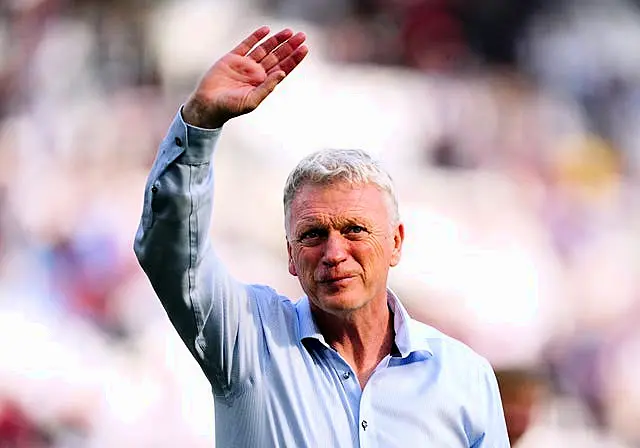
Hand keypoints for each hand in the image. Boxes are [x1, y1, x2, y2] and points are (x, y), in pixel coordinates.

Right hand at [182, 26, 307, 128]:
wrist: (208, 104)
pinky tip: (266, 30)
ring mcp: (245, 64)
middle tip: (301, 36)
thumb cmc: (230, 107)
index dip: (294, 59)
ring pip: (265, 48)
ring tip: (288, 31)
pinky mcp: (233, 58)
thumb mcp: (252, 100)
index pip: (283, 68)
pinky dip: (256, 37)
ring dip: (276, 40)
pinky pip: (247, 44)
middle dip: (289, 46)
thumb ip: (267, 87)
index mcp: (264, 83)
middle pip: (277, 56)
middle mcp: (257, 72)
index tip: (304, 49)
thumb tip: (281, 74)